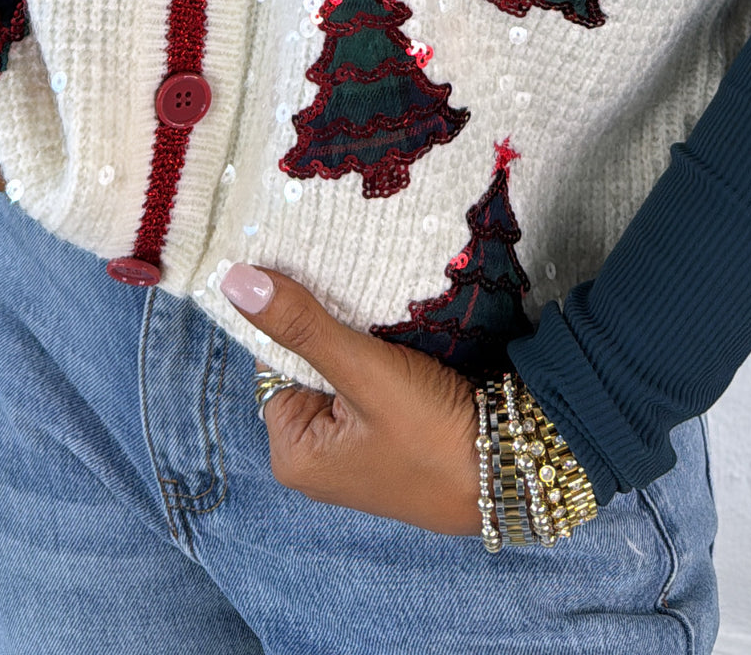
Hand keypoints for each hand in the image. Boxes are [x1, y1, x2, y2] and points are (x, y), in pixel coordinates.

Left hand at [221, 263, 480, 534]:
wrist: (515, 472)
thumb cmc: (433, 436)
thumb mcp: (365, 374)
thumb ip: (302, 326)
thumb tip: (235, 282)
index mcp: (292, 453)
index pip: (275, 357)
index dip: (297, 316)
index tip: (323, 277)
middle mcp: (316, 457)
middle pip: (308, 363)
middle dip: (333, 327)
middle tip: (362, 290)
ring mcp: (354, 451)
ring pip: (343, 368)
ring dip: (362, 339)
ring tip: (387, 311)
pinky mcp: (389, 440)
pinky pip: (371, 384)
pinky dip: (385, 358)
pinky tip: (405, 338)